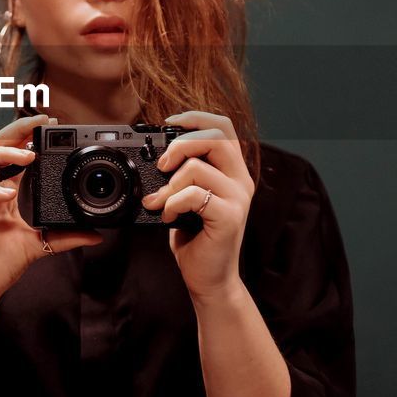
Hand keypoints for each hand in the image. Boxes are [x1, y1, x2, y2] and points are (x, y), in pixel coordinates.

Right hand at [0, 114, 102, 307]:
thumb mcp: (37, 246)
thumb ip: (63, 237)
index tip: (52, 124)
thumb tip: (96, 235)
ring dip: (4, 155)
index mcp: (2, 190)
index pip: (13, 154)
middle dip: (16, 131)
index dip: (29, 137)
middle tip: (39, 123)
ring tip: (28, 157)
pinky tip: (6, 194)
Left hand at [140, 111, 254, 299]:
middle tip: (162, 164)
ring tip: (159, 201)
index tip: (168, 124)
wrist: (209, 278)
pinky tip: (169, 217)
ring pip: (199, 167)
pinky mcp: (229, 217)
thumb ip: (182, 174)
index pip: (224, 126)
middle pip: (217, 136)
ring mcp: (238, 198)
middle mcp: (240, 181)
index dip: (196, 117)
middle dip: (181, 144)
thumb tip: (156, 156)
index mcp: (232, 171)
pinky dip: (173, 203)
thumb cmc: (196, 238)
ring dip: (169, 183)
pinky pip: (195, 195)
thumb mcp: (188, 199)